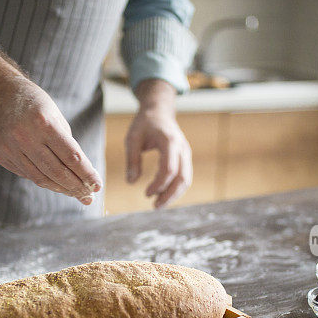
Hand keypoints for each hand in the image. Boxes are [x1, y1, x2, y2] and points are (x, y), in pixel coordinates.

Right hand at [0, 43, 101, 204]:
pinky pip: (27, 174)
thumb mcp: (55, 115)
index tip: (97, 185)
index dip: (87, 174)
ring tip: (75, 194)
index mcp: (44, 123)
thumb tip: (81, 172)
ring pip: (40, 178)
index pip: (71, 157)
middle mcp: (25, 137)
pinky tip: (55, 184)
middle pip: (57, 172)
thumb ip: (66, 143)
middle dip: (76, 187)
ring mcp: (11, 148)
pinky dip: (43, 181)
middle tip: (88, 197)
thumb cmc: (33, 103)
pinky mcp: (1, 155)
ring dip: (61, 189)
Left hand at [125, 80, 192, 208]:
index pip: (168, 169)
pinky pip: (184, 176)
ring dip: (174, 194)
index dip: (159, 184)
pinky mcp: (185, 157)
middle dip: (169, 195)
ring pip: (186, 179)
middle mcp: (182, 148)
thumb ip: (132, 160)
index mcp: (169, 142)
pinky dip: (176, 188)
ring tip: (158, 204)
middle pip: (182, 178)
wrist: (159, 110)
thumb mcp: (132, 138)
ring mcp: (186, 153)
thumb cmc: (144, 123)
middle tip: (155, 206)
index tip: (146, 193)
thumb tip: (131, 182)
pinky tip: (163, 195)